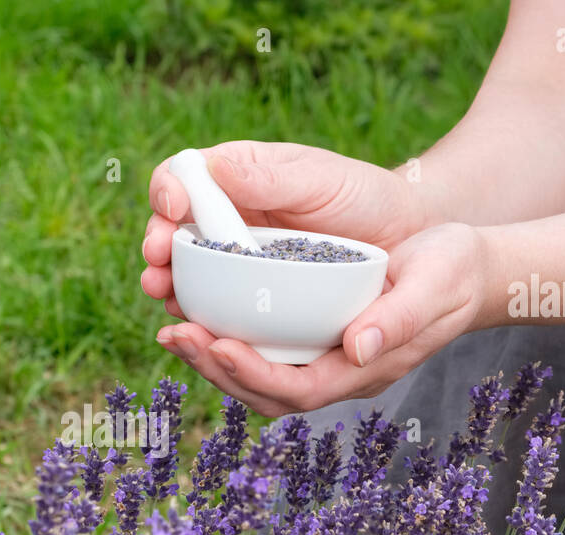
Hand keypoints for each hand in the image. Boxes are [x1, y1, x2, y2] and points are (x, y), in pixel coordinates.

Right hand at [140, 141, 428, 317]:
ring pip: (189, 280)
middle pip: (173, 236)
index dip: (165, 195)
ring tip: (171, 310)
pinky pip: (220, 316)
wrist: (408, 240)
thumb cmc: (365, 197)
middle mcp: (227, 222)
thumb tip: (214, 168)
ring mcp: (238, 266)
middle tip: (156, 274)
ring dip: (174, 295)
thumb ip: (268, 177)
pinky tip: (207, 337)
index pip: (180, 179)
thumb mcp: (319, 180)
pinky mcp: (254, 307)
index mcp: (234, 179)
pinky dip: (208, 328)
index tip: (171, 211)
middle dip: (158, 255)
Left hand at [155, 223, 495, 416]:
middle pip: (264, 392)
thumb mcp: (435, 285)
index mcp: (364, 370)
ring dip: (211, 358)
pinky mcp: (310, 337)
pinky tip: (198, 311)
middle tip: (174, 333)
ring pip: (255, 375)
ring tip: (173, 328)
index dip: (253, 374)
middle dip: (215, 369)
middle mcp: (336, 373)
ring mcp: (321, 359)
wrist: (462, 265)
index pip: (298, 390)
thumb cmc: (453, 272)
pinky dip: (225, 337)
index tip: (216, 343)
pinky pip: (260, 349)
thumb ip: (399, 320)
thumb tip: (356, 349)